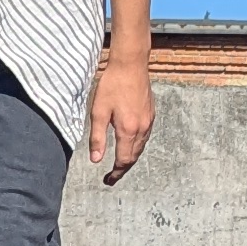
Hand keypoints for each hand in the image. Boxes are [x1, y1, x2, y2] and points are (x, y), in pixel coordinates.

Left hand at [88, 54, 156, 182]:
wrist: (131, 64)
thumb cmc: (112, 85)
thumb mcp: (98, 112)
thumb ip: (97, 138)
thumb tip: (95, 160)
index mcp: (128, 130)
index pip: (124, 160)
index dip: (116, 173)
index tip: (108, 180)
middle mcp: (142, 128)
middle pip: (134, 157)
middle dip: (123, 169)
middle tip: (112, 177)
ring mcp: (149, 120)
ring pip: (140, 147)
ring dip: (130, 158)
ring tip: (119, 164)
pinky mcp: (151, 113)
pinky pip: (144, 137)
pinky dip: (136, 146)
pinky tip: (128, 144)